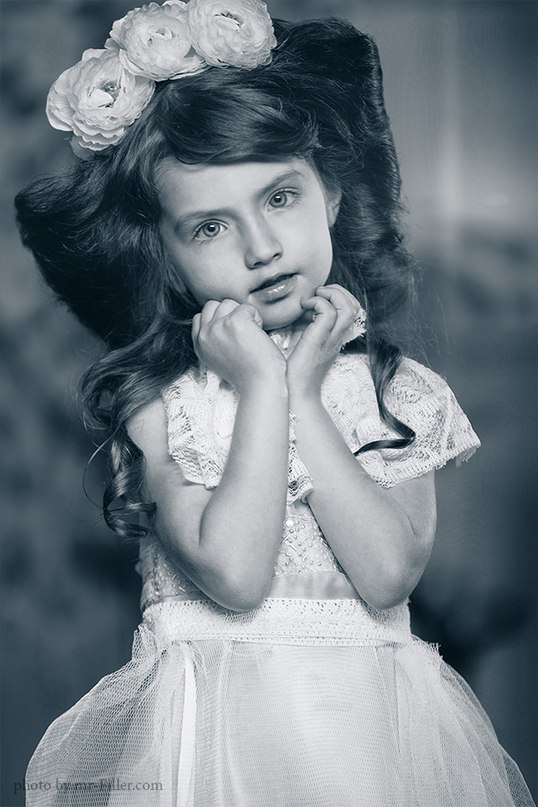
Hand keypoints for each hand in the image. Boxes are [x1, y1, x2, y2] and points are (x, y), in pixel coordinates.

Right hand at [192, 299, 285, 392]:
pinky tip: (259, 334)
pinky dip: (257, 317)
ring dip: (243, 314)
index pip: (199, 317)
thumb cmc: (247, 373)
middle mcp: (205, 335)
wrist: (260, 383)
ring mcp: (218, 327)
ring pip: (229, 303)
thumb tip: (216, 319)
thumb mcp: (218, 358)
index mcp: (199, 345)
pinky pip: (247, 307)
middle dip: (229, 313)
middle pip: (213, 305)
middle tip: (243, 332)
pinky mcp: (235, 321)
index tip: (232, 332)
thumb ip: (212, 340)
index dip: (218, 319)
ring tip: (251, 333)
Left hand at [286, 284, 361, 400]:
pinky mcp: (320, 340)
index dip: (337, 297)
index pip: (350, 310)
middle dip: (337, 291)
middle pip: (354, 306)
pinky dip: (317, 302)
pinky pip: (329, 312)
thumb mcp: (301, 343)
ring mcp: (331, 339)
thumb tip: (297, 309)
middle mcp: (337, 337)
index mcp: (334, 338)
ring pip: (348, 307)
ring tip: (312, 298)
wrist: (293, 393)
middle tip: (316, 293)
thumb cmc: (291, 372)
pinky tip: (302, 307)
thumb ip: (304, 326)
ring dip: (331, 294)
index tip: (315, 299)